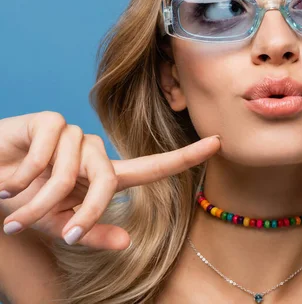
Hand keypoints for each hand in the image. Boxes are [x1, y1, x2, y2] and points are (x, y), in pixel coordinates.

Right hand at [0, 111, 220, 249]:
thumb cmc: (24, 200)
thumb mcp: (57, 225)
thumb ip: (91, 231)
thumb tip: (128, 241)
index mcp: (104, 177)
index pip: (153, 166)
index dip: (186, 156)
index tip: (219, 143)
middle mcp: (96, 153)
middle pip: (109, 181)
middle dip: (81, 211)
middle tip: (50, 230)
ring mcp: (75, 135)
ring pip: (71, 171)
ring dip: (38, 198)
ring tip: (13, 199)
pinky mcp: (51, 121)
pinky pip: (48, 153)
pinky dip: (24, 174)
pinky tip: (8, 177)